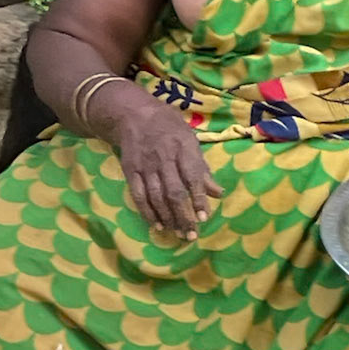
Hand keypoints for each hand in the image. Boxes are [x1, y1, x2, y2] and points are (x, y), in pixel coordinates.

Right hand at [111, 96, 221, 238]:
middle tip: (191, 234)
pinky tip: (156, 225)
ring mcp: (145, 166)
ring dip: (167, 218)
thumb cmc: (169, 128)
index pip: (192, 177)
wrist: (135, 114)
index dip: (198, 198)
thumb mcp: (191, 140)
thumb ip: (203, 168)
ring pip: (156, 197)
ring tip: (177, 233)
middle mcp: (164, 158)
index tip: (204, 218)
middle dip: (183, 215)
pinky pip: (138, 195)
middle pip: (174, 192)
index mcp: (183, 148)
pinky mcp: (130, 171)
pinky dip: (147, 212)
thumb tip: (218, 193)